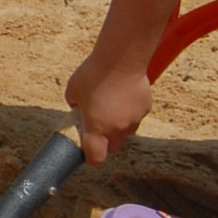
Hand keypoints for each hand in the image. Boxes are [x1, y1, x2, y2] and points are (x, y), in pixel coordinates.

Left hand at [64, 49, 153, 165]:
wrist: (121, 59)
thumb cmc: (93, 74)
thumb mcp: (73, 92)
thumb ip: (76, 107)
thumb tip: (79, 111)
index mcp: (96, 129)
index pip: (96, 158)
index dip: (91, 158)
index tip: (87, 152)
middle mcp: (117, 129)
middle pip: (114, 148)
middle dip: (106, 143)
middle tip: (98, 128)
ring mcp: (133, 119)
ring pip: (126, 132)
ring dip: (118, 126)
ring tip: (110, 106)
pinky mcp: (145, 109)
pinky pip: (136, 116)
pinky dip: (129, 111)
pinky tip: (123, 95)